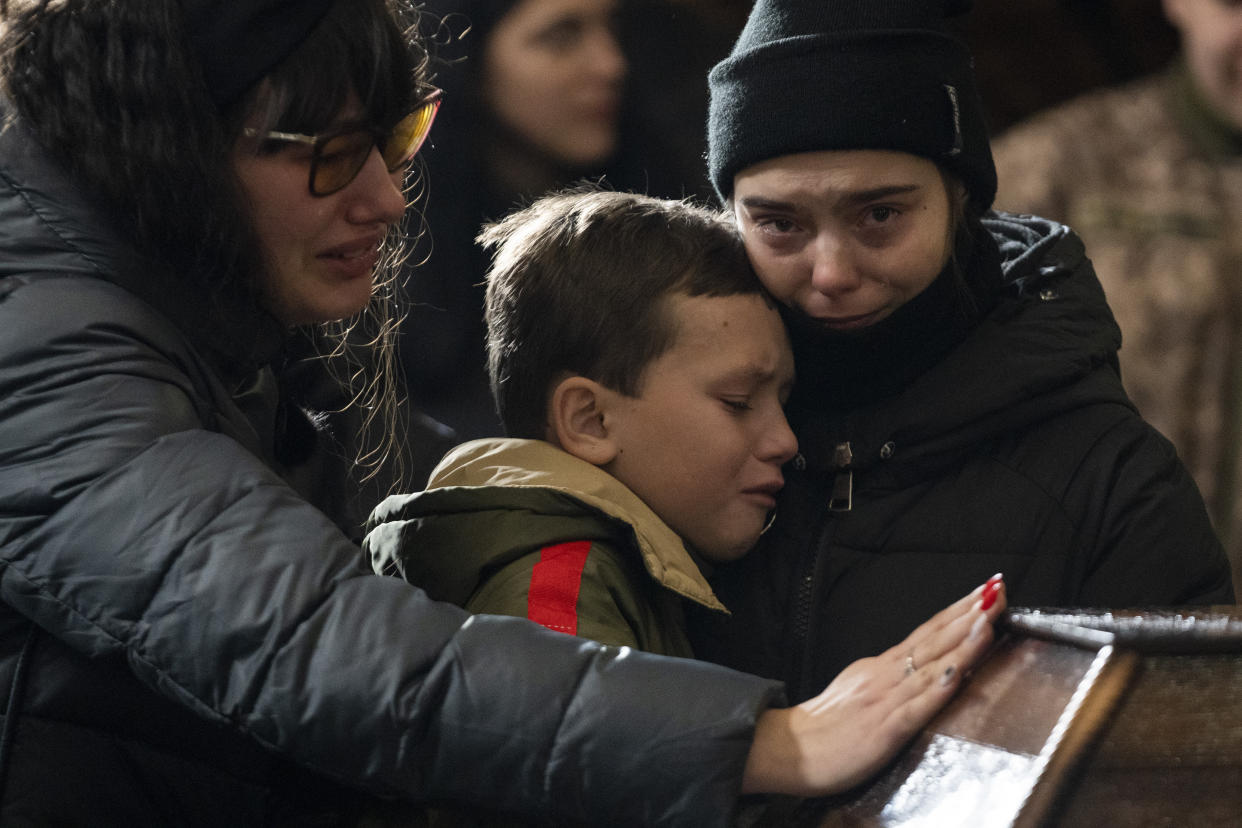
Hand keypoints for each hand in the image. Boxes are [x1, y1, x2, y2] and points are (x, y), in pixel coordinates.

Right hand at [741, 574, 1005, 796]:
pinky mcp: (885, 729)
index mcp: (880, 666)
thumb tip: (916, 667)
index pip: (927, 632)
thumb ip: (886, 677)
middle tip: (996, 588)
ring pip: (931, 665)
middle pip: (934, 637)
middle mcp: (886, 675)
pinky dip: (939, 689)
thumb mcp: (856, 688)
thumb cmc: (822, 726)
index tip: (983, 590)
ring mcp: (886, 700)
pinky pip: (917, 707)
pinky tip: (958, 674)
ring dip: (963, 641)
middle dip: (969, 612)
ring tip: (988, 618)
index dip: (957, 610)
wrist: (788, 749)